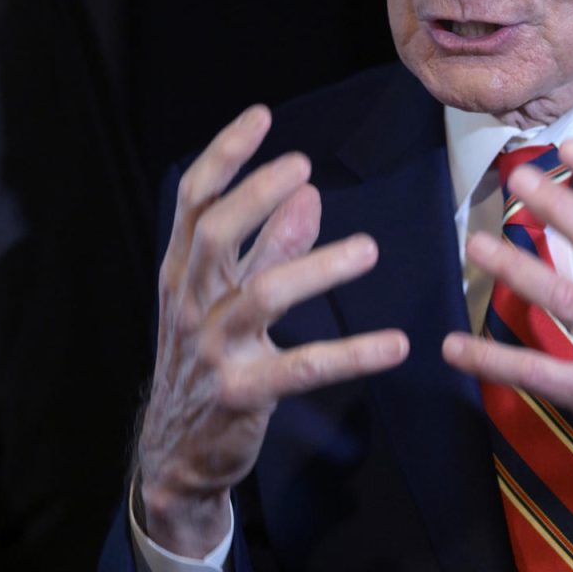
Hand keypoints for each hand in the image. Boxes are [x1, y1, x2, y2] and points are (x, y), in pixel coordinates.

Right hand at [136, 105, 408, 555]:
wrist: (177, 455)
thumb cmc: (208, 361)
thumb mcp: (228, 297)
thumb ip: (267, 246)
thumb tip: (308, 191)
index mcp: (183, 273)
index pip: (194, 201)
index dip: (225, 155)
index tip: (261, 116)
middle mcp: (190, 304)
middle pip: (214, 233)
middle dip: (256, 193)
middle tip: (303, 166)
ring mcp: (213, 349)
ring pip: (262, 295)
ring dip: (317, 267)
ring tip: (369, 249)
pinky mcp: (242, 393)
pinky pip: (301, 367)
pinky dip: (351, 355)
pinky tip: (395, 344)